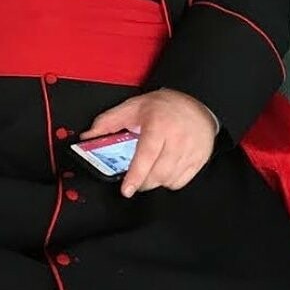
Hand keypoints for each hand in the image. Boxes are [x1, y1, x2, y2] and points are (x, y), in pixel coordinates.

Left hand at [80, 88, 217, 198]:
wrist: (195, 101)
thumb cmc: (162, 105)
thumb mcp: (131, 107)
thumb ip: (107, 122)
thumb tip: (89, 136)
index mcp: (158, 125)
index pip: (147, 155)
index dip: (135, 175)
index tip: (127, 189)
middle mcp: (177, 139)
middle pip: (158, 173)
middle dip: (141, 182)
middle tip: (133, 179)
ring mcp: (191, 151)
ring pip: (169, 180)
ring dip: (154, 181)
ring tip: (148, 169)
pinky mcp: (199, 160)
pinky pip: (180, 182)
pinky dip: (168, 181)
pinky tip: (162, 169)